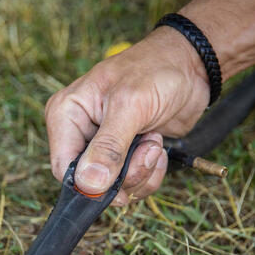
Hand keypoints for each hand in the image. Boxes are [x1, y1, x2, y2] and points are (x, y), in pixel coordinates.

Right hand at [44, 26, 211, 205]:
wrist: (190, 66)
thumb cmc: (156, 70)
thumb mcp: (130, 105)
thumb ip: (109, 147)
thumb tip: (89, 183)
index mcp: (66, 115)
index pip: (63, 168)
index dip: (90, 183)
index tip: (119, 184)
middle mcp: (80, 133)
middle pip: (91, 182)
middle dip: (125, 175)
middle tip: (148, 149)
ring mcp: (102, 146)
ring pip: (114, 188)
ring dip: (142, 172)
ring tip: (155, 142)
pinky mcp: (124, 155)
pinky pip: (132, 183)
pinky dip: (150, 173)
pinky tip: (158, 147)